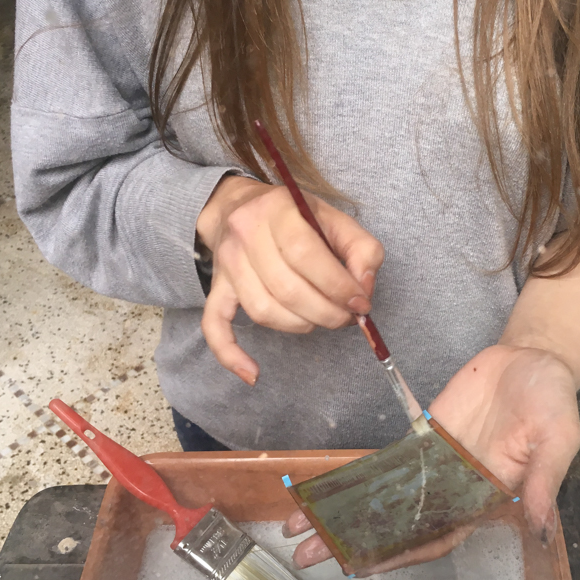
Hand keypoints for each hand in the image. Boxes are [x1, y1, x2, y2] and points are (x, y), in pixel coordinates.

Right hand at [197, 176, 383, 384]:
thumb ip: (362, 249)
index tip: (360, 303)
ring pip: (263, 311)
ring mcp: (227, 264)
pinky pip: (215, 326)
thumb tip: (364, 289)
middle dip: (326, 312)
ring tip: (320, 320)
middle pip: (286, 289)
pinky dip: (231, 354)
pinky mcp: (216, 289)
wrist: (240, 207)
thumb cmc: (296, 218)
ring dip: (300, 325)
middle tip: (346, 317)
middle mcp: (246, 233)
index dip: (338, 286)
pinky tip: (253, 373)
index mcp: (278, 209)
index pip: (306, 254)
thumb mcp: (335, 219)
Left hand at [284, 345, 579, 573]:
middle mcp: (454, 489)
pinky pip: (386, 462)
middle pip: (397, 525)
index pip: (436, 538)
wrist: (534, 357)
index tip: (359, 566)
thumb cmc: (552, 400)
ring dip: (342, 512)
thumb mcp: (558, 438)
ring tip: (298, 526)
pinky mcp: (425, 438)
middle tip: (305, 554)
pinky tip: (324, 487)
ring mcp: (436, 464)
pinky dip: (356, 476)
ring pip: (383, 496)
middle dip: (352, 542)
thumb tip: (539, 530)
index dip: (398, 555)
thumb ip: (544, 481)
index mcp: (484, 498)